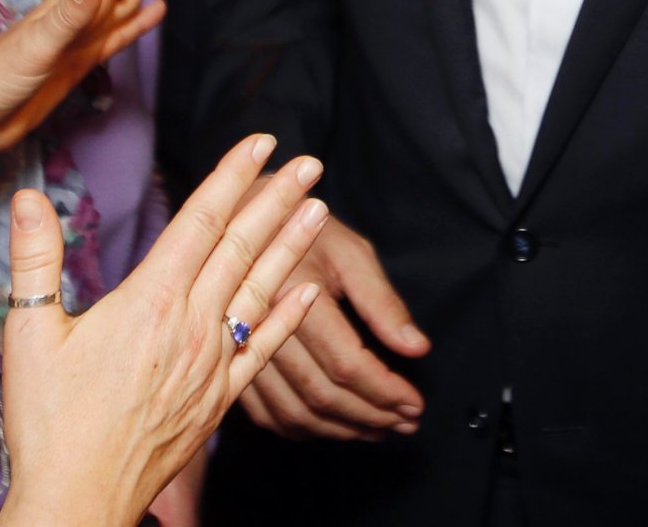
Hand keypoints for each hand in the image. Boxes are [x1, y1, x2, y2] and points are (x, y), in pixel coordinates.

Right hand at [0, 135, 325, 526]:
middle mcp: (190, 326)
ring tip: (321, 208)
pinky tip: (312, 292)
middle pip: (242, 247)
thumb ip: (35, 260)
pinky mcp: (219, 399)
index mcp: (148, 302)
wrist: (78, 499)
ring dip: (293, 246)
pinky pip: (265, 350)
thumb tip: (27, 197)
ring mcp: (211, 363)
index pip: (200, 222)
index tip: (260, 143)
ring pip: (261, 290)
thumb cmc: (49, 422)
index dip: (232, 177)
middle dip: (276, 199)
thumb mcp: (28, 334)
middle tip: (309, 161)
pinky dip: (291, 317)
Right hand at [238, 212, 429, 440]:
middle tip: (405, 423)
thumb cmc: (302, 226)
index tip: (414, 404)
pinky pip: (265, 413)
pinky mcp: (231, 361)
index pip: (347, 364)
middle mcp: (262, 325)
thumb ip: (384, 303)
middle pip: (321, 395)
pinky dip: (302, 428)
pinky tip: (331, 426)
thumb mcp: (351, 252)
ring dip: (340, 429)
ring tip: (377, 429)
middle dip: (371, 416)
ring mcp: (241, 347)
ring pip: (293, 412)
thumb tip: (416, 347)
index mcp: (294, 294)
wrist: (241, 217)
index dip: (385, 391)